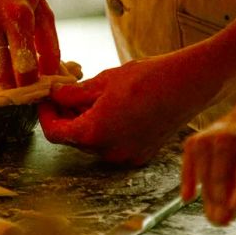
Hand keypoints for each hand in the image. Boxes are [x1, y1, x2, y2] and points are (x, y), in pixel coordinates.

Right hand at [0, 0, 59, 88]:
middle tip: (19, 84)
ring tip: (5, 75)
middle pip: (1, 75)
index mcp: (18, 15)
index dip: (30, 83)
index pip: (24, 67)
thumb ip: (50, 43)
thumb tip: (50, 75)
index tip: (34, 84)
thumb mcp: (41, 7)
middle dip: (12, 86)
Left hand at [39, 54, 214, 165]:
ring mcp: (125, 157)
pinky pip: (112, 145)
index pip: (55, 133)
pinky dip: (104, 129)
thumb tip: (54, 95)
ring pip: (92, 142)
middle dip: (66, 117)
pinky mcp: (140, 155)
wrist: (191, 84)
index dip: (45, 115)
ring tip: (90, 97)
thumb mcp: (103, 80)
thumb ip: (73, 93)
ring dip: (85, 123)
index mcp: (94, 133)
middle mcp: (108, 151)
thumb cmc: (148, 78)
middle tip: (65, 93)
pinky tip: (111, 108)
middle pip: (74, 138)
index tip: (45, 100)